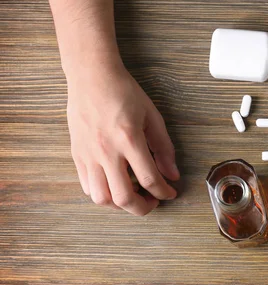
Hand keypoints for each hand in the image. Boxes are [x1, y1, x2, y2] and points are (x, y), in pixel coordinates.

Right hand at [67, 62, 179, 214]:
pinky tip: (115, 184)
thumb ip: (164, 148)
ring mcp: (88, 154)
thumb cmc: (124, 93)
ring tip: (133, 195)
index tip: (170, 193)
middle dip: (142, 208)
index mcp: (129, 140)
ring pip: (101, 198)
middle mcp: (106, 151)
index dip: (163, 192)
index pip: (149, 179)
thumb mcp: (152, 117)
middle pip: (123, 197)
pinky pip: (86, 186)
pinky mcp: (76, 154)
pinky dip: (102, 194)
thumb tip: (172, 174)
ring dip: (120, 204)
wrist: (92, 77)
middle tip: (152, 202)